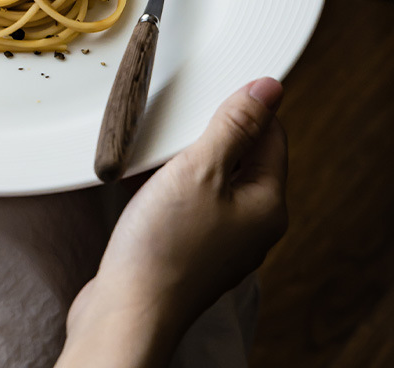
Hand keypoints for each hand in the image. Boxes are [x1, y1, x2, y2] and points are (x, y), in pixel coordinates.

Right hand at [57, 77, 287, 367]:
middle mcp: (250, 224)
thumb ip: (235, 126)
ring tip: (156, 151)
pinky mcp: (188, 248)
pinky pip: (186, 201)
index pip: (272, 136)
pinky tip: (142, 179)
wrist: (126, 308)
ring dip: (183, 158)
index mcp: (267, 204)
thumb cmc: (165, 244)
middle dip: (209, 132)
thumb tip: (270, 89)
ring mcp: (219, 239)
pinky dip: (167, 183)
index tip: (214, 89)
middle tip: (179, 120)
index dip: (246, 107)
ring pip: (209, 178)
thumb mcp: (201, 169)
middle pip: (241, 157)